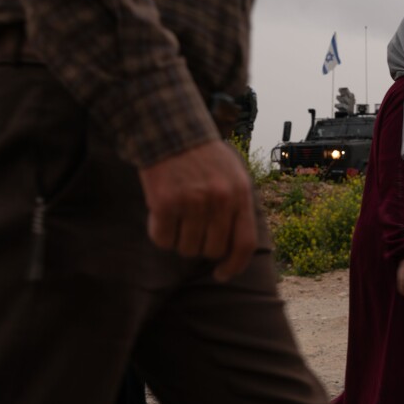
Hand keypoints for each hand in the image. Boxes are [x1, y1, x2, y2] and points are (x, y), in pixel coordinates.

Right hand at [139, 140, 256, 281]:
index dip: (234, 266)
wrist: (171, 130)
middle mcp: (220, 200)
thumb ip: (238, 208)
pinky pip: (163, 239)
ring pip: (186, 248)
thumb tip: (233, 252)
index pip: (244, 244)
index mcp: (240, 194)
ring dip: (179, 241)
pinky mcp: (165, 202)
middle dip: (200, 248)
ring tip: (177, 218)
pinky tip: (160, 216)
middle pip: (212, 250)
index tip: (222, 273)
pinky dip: (159, 234)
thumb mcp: (234, 176)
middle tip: (191, 231)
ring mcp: (192, 201)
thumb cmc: (204, 159)